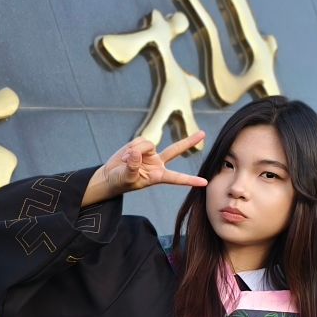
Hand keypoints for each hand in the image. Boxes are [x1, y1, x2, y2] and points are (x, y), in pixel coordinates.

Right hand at [85, 132, 207, 204]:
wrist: (111, 175)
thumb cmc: (120, 182)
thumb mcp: (126, 178)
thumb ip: (132, 166)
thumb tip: (136, 152)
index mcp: (158, 176)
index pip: (177, 178)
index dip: (190, 180)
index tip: (204, 182)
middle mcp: (157, 163)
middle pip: (176, 150)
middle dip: (189, 141)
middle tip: (203, 134)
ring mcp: (150, 153)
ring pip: (148, 144)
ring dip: (135, 150)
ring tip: (125, 161)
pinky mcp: (141, 145)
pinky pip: (139, 140)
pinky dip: (130, 147)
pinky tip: (125, 155)